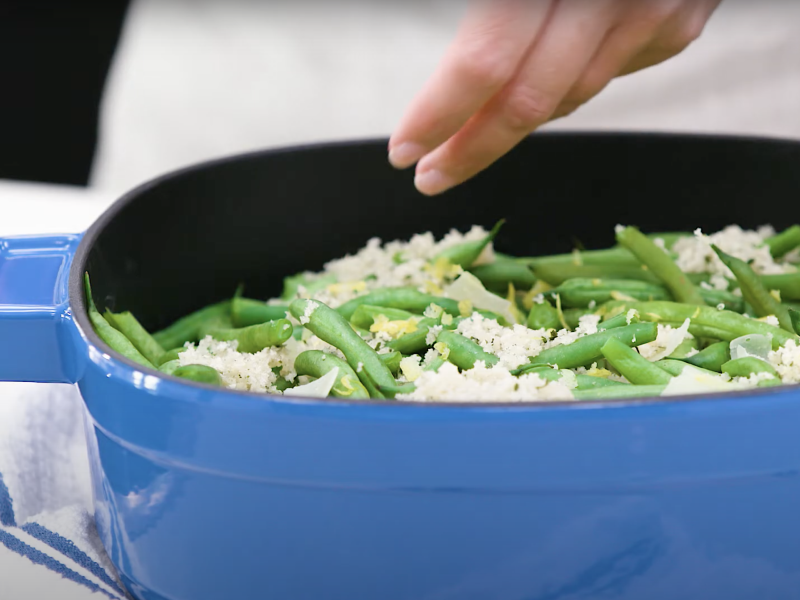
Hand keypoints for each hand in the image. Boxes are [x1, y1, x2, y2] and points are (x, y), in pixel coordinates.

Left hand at [388, 0, 721, 194]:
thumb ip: (490, 3)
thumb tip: (445, 61)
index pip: (483, 64)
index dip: (437, 115)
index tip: (404, 151)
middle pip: (529, 102)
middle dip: (471, 148)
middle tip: (432, 174)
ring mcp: (653, 11)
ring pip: (571, 97)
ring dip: (514, 124)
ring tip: (470, 138)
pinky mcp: (681, 20)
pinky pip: (610, 73)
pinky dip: (569, 84)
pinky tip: (542, 84)